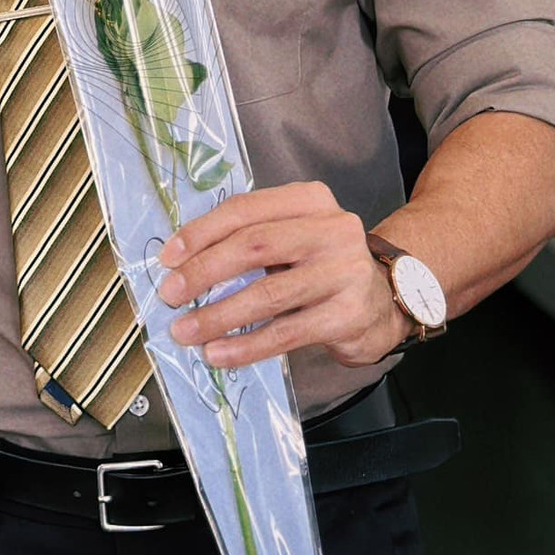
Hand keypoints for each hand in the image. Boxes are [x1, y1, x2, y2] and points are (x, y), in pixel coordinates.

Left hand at [156, 181, 409, 369]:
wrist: (386, 298)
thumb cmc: (321, 264)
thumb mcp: (293, 236)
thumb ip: (251, 238)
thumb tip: (183, 263)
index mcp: (310, 200)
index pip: (246, 209)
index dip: (201, 232)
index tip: (168, 257)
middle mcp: (332, 229)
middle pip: (254, 246)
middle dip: (204, 271)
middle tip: (170, 294)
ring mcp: (344, 272)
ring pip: (268, 293)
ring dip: (218, 315)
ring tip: (185, 330)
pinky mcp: (348, 315)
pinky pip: (286, 333)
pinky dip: (246, 345)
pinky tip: (219, 354)